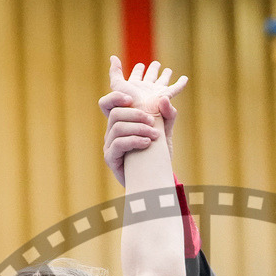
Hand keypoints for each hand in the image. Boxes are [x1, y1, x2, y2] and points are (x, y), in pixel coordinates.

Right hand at [100, 56, 183, 185]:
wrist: (155, 178)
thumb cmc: (157, 153)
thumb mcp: (165, 131)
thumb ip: (167, 115)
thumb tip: (164, 99)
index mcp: (120, 122)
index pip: (107, 103)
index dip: (115, 97)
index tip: (131, 99)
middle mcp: (111, 132)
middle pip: (115, 113)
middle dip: (136, 114)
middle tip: (153, 121)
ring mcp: (109, 145)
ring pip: (117, 127)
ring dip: (138, 128)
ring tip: (154, 135)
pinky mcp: (111, 158)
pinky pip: (118, 144)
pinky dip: (134, 141)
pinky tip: (147, 143)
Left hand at [107, 54, 186, 114]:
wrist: (138, 122)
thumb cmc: (125, 107)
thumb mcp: (117, 86)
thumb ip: (115, 72)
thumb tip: (113, 57)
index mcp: (134, 88)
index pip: (137, 76)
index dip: (139, 70)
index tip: (140, 65)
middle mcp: (146, 91)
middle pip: (151, 77)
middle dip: (153, 70)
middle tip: (156, 64)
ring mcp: (156, 94)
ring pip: (162, 81)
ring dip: (165, 75)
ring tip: (168, 70)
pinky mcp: (165, 97)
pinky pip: (174, 89)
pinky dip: (180, 84)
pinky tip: (185, 79)